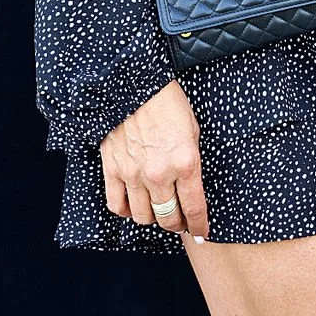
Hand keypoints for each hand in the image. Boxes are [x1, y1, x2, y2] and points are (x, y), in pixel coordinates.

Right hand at [99, 79, 208, 240]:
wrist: (135, 84)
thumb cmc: (169, 103)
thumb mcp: (193, 129)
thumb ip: (192, 160)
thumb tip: (192, 185)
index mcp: (186, 162)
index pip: (194, 207)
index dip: (199, 225)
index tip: (202, 232)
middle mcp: (160, 174)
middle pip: (168, 217)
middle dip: (177, 224)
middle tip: (180, 221)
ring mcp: (134, 174)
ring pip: (142, 216)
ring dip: (152, 217)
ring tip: (158, 209)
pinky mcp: (112, 170)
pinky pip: (117, 205)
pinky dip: (126, 210)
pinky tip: (134, 204)